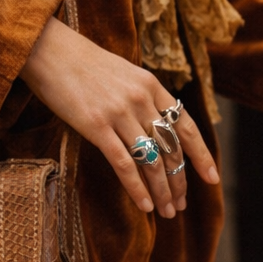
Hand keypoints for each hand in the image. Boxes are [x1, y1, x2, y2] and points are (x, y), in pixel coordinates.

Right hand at [20, 16, 219, 217]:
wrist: (50, 50)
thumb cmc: (83, 64)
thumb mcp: (124, 73)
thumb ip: (141, 97)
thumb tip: (154, 128)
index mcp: (151, 86)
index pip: (185, 127)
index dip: (201, 155)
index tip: (212, 178)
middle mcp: (141, 100)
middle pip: (170, 149)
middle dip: (179, 181)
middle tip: (181, 204)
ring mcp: (119, 113)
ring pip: (151, 161)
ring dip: (162, 191)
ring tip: (166, 211)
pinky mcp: (96, 126)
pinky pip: (124, 164)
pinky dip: (137, 188)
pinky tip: (145, 206)